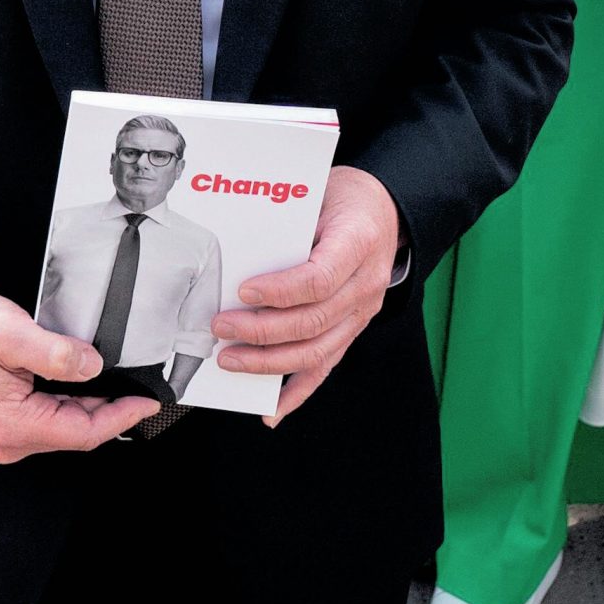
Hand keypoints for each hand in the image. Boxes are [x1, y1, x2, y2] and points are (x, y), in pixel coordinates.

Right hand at [0, 289, 154, 462]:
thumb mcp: (11, 332)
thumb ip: (55, 353)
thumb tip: (91, 367)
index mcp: (13, 425)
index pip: (83, 433)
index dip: (121, 417)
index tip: (145, 404)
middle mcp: (9, 439)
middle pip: (77, 434)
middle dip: (110, 412)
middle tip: (137, 391)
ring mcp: (7, 434)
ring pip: (66, 428)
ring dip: (92, 407)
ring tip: (116, 385)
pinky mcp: (7, 423)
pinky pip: (51, 420)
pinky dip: (73, 404)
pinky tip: (85, 386)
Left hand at [211, 165, 400, 426]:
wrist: (383, 209)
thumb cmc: (345, 198)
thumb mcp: (319, 193)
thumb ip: (286, 222)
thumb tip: (236, 252)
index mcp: (358, 243)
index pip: (319, 279)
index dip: (280, 291)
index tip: (244, 292)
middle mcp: (366, 284)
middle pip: (313, 321)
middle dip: (261, 330)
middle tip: (221, 326)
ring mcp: (362, 312)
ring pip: (317, 351)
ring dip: (269, 361)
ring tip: (230, 360)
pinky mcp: (353, 329)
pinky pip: (325, 367)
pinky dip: (297, 392)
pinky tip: (272, 410)